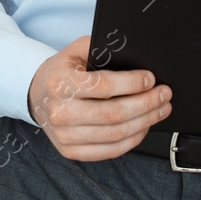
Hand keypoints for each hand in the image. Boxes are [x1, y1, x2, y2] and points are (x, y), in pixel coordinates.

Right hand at [27, 36, 171, 161]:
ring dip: (145, 122)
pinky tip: (144, 126)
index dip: (132, 83)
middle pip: (114, 114)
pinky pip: (109, 151)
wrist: (36, 96)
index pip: (103, 86)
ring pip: (115, 134)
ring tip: (160, 109)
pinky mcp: (71, 151)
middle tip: (164, 95)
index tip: (150, 79)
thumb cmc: (61, 73)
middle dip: (146, 104)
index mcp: (60, 84)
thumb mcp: (74, 51)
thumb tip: (132, 54)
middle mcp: (60, 112)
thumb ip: (99, 48)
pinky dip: (132, 140)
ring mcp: (65, 136)